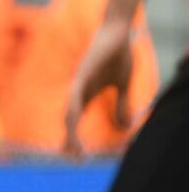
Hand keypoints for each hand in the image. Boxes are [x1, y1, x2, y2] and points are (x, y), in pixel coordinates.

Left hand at [63, 16, 133, 157]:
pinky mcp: (84, 71)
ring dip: (70, 128)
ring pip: (70, 109)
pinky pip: (76, 91)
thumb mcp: (122, 85)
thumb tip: (122, 128)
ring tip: (71, 145)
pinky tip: (73, 117)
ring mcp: (79, 81)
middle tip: (72, 157)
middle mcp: (78, 91)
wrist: (117, 33)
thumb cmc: (117, 57)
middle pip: (69, 119)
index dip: (74, 138)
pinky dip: (74, 105)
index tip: (77, 157)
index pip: (75, 121)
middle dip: (69, 139)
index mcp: (86, 96)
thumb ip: (121, 105)